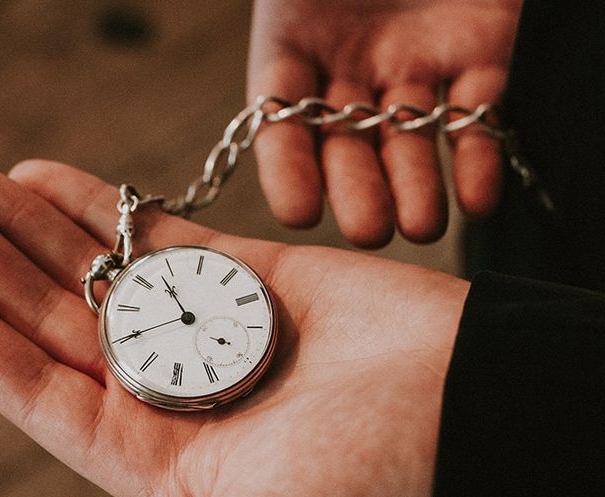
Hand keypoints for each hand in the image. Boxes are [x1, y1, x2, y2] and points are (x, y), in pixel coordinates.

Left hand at [0, 157, 468, 496]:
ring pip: (95, 268)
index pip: (43, 394)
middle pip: (53, 319)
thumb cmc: (378, 493)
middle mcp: (171, 391)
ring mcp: (205, 326)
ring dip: (26, 222)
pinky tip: (42, 176)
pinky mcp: (247, 276)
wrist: (474, 413)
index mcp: (159, 459)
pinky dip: (102, 204)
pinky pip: (159, 232)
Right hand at [248, 0, 522, 245]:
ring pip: (407, 141)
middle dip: (357, 189)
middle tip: (369, 228)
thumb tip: (262, 74)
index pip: (280, 115)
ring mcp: (414, 65)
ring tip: (423, 225)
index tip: (298, 212)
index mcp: (295, 41)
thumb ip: (286, 5)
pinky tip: (476, 197)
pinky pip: (476, 115)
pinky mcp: (479, 58)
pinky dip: (478, 157)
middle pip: (346, 143)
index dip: (286, 166)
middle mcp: (351, 65)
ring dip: (415, 187)